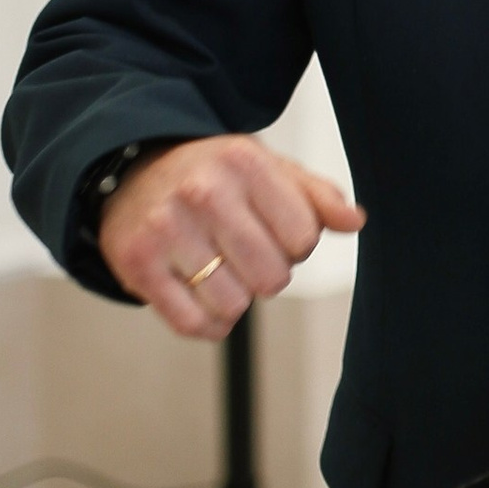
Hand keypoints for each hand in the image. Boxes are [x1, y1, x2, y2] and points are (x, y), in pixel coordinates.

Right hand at [99, 136, 364, 341]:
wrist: (133, 174)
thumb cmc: (214, 176)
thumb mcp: (268, 169)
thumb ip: (318, 196)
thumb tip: (355, 221)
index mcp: (244, 162)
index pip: (304, 237)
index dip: (296, 245)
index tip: (273, 231)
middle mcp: (203, 191)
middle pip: (271, 278)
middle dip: (267, 274)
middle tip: (244, 253)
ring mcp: (166, 228)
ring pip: (234, 305)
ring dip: (234, 298)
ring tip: (218, 268)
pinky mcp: (138, 263)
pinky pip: (193, 324)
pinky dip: (207, 323)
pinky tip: (200, 295)